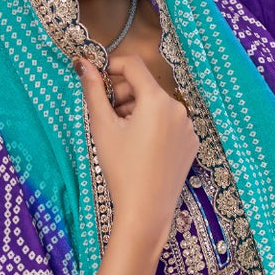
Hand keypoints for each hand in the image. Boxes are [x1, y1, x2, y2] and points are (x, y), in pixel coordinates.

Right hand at [76, 53, 199, 234]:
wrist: (145, 210)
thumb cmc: (121, 168)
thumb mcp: (102, 127)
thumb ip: (94, 90)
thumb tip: (83, 63)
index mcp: (157, 100)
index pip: (133, 65)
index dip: (112, 66)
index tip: (98, 79)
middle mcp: (178, 109)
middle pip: (146, 86)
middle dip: (123, 94)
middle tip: (106, 114)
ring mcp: (188, 127)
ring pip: (157, 106)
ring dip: (137, 111)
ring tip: (121, 134)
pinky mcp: (191, 143)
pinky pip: (169, 124)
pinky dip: (153, 127)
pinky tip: (140, 148)